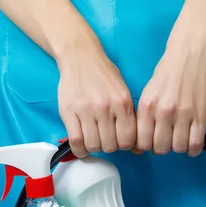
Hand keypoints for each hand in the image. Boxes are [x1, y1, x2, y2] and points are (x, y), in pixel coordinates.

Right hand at [57, 43, 136, 157]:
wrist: (80, 56)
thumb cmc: (104, 75)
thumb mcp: (123, 92)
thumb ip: (130, 118)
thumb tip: (137, 148)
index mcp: (122, 103)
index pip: (127, 140)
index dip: (124, 146)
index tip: (118, 142)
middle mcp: (106, 107)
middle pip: (110, 145)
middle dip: (108, 147)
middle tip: (104, 139)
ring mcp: (86, 110)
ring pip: (92, 145)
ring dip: (92, 147)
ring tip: (91, 140)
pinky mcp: (68, 111)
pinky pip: (75, 140)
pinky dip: (78, 149)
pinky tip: (80, 146)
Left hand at [135, 35, 205, 156]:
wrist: (189, 55)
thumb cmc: (167, 73)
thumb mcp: (148, 93)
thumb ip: (144, 118)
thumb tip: (140, 145)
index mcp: (147, 106)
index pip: (142, 142)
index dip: (146, 146)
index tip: (151, 142)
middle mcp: (164, 112)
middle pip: (160, 148)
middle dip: (162, 147)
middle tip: (166, 139)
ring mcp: (183, 114)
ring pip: (178, 148)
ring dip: (179, 147)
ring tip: (179, 138)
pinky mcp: (201, 115)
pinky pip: (196, 143)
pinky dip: (193, 149)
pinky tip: (191, 143)